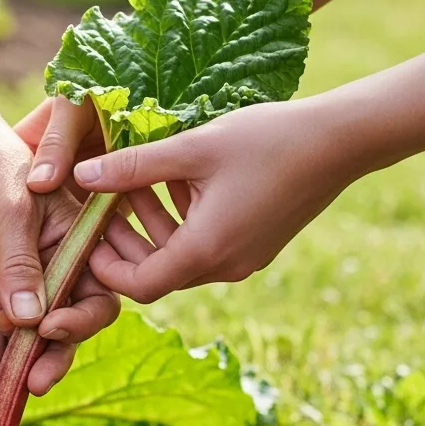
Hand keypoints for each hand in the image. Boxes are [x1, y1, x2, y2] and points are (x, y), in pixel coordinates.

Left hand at [0, 116, 118, 394]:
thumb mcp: (11, 213)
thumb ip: (20, 267)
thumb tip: (26, 322)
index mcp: (77, 246)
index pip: (94, 298)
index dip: (78, 321)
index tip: (48, 330)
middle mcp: (54, 268)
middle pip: (53, 327)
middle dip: (35, 356)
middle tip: (26, 386)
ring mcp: (19, 278)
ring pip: (11, 328)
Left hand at [73, 99, 360, 302]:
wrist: (343, 140)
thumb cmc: (267, 139)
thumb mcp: (191, 148)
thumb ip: (132, 166)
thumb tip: (81, 175)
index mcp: (206, 251)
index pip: (139, 286)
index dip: (105, 267)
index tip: (86, 235)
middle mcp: (225, 266)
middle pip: (157, 274)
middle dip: (123, 244)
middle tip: (99, 207)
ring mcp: (243, 259)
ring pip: (179, 257)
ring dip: (150, 227)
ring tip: (131, 184)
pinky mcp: (255, 245)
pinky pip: (204, 245)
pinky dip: (179, 223)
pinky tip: (171, 181)